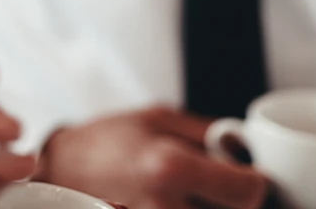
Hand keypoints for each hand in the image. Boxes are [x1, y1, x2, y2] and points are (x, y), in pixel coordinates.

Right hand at [33, 106, 267, 208]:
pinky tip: (178, 203)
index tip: (245, 175)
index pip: (249, 192)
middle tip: (213, 185)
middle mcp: (164, 207)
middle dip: (232, 200)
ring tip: (189, 194)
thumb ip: (208, 131)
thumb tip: (247, 146)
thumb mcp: (158, 117)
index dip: (253, 182)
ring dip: (210, 208)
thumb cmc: (106, 140)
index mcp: (170, 167)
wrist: (62, 170)